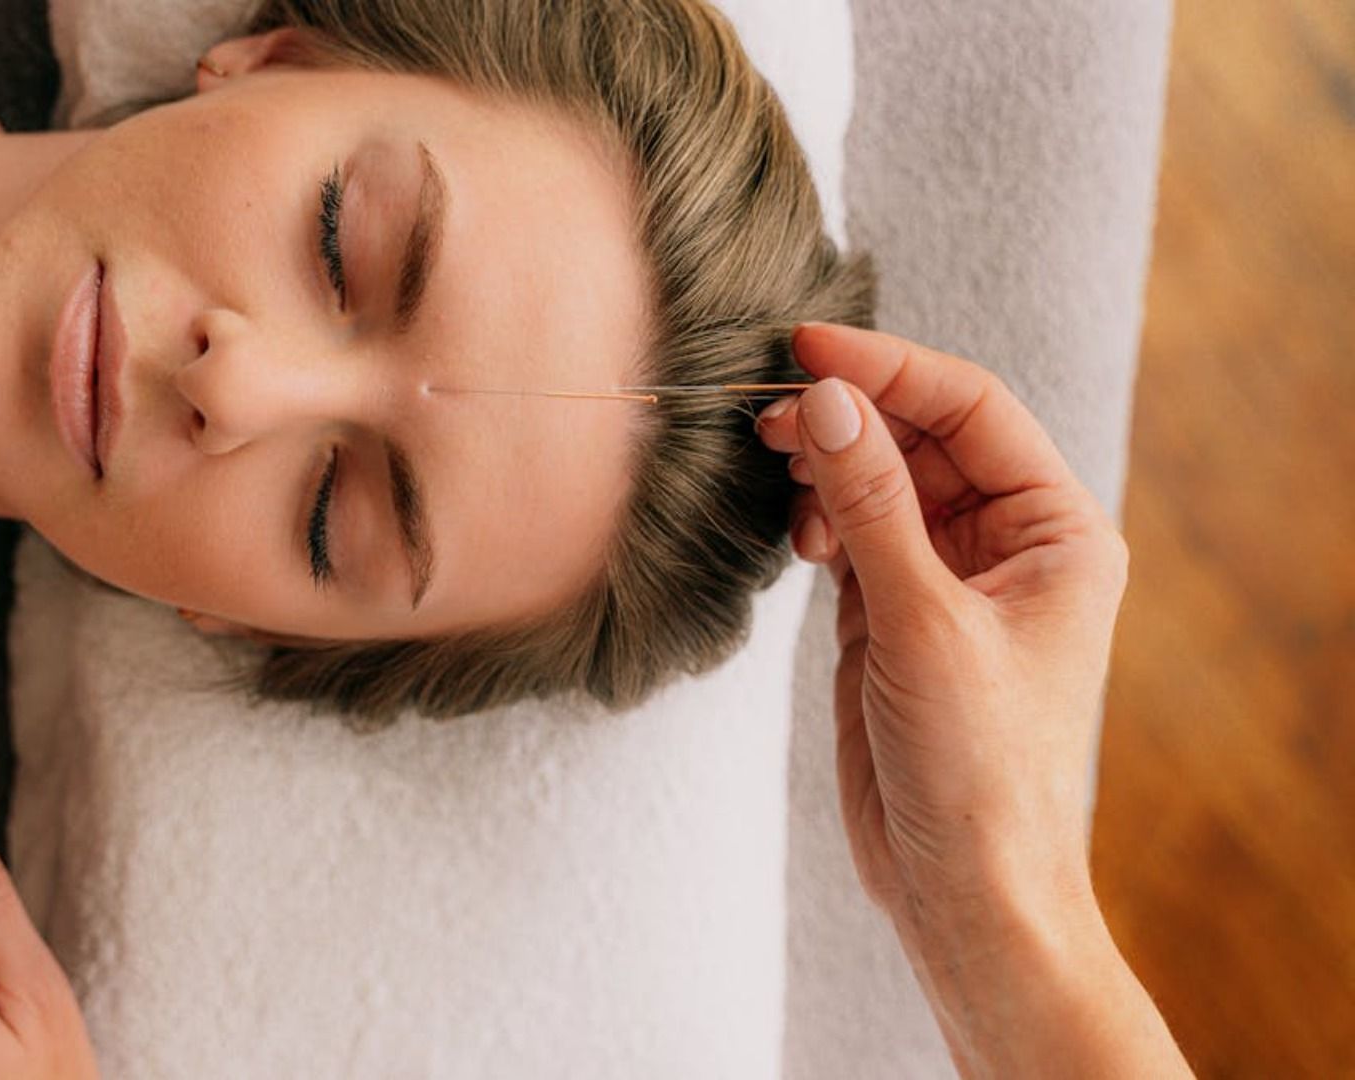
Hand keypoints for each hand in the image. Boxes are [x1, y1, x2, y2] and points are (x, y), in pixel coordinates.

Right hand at [755, 324, 1129, 948]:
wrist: (962, 886)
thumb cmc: (978, 768)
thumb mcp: (922, 622)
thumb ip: (872, 505)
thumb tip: (826, 403)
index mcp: (1055, 532)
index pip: (972, 410)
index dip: (890, 369)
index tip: (808, 349)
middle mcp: (1008, 544)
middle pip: (920, 437)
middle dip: (848, 417)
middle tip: (770, 413)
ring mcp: (946, 577)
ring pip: (878, 481)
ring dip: (825, 466)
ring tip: (773, 465)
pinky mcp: (892, 615)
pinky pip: (851, 532)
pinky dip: (814, 518)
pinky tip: (791, 530)